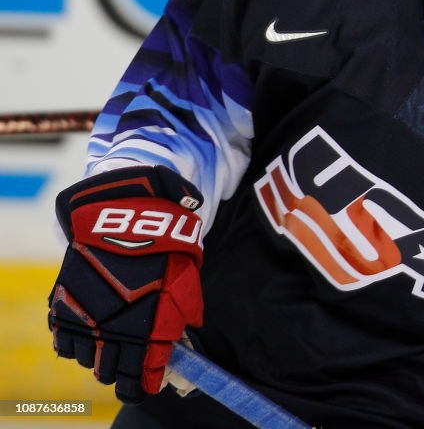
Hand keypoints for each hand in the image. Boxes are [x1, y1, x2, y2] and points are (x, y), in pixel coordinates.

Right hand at [48, 166, 204, 403]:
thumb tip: (186, 332)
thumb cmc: (163, 244)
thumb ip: (185, 311)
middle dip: (121, 374)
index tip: (146, 384)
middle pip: (112, 374)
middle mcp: (115, 329)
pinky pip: (63, 342)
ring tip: (107, 348)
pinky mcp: (64, 305)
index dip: (145, 383)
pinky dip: (73, 344)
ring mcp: (87, 318)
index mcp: (150, 327)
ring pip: (87, 361)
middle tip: (127, 367)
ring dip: (97, 359)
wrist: (124, 212)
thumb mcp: (186, 279)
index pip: (143, 375)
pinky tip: (86, 336)